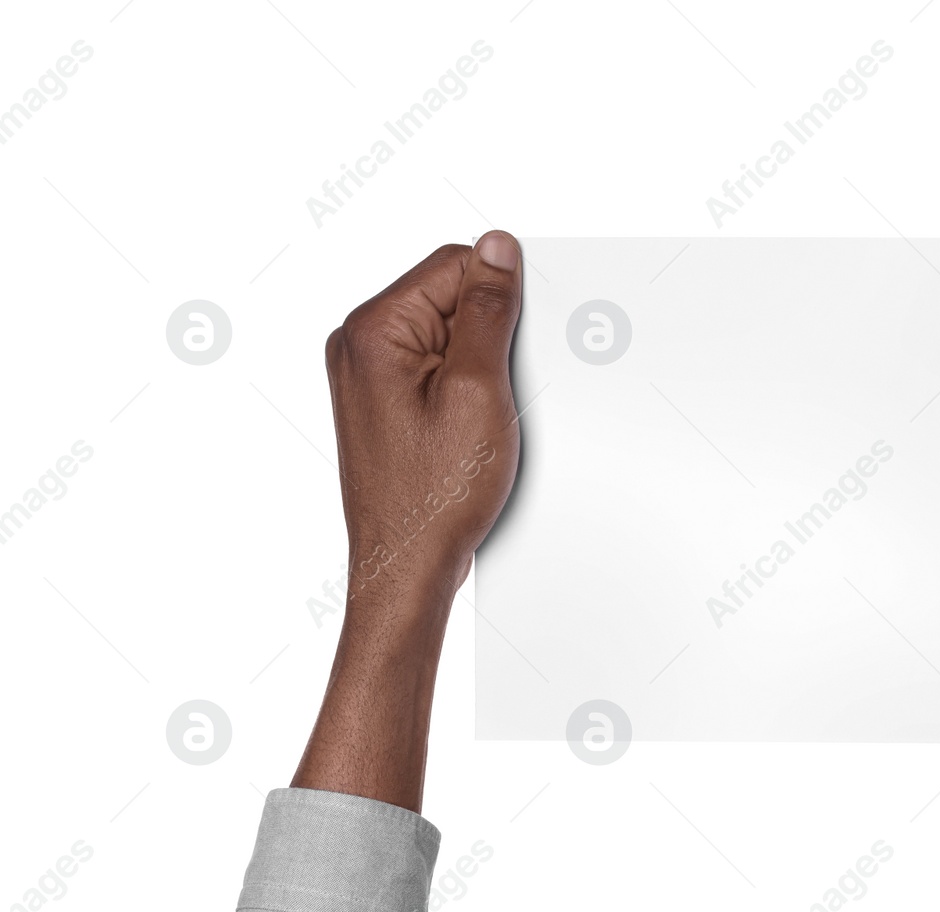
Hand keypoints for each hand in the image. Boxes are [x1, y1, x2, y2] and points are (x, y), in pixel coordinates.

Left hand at [292, 232, 524, 812]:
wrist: (407, 567)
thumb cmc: (434, 497)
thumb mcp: (478, 391)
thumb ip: (487, 311)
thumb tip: (498, 248)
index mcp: (373, 330)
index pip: (455, 265)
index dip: (500, 302)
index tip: (511, 350)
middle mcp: (359, 345)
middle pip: (450, 297)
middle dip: (488, 338)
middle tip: (493, 395)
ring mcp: (368, 375)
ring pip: (449, 336)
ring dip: (479, 368)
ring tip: (478, 422)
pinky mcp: (384, 402)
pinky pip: (438, 369)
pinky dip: (466, 390)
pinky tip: (471, 431)